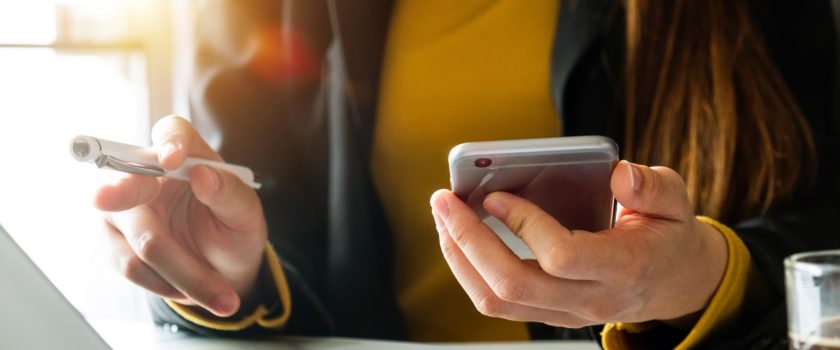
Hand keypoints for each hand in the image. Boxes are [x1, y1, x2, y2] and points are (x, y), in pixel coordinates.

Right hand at [95, 116, 267, 316]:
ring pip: (142, 240)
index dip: (169, 142)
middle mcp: (147, 176)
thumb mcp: (246, 215)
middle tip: (103, 198)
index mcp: (186, 155)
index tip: (171, 159)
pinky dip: (166, 284)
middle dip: (118, 193)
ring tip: (219, 293)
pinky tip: (186, 287)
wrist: (224, 273)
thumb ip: (229, 193)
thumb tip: (204, 175)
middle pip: (127, 181)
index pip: (172, 133)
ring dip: (183, 271)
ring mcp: (124, 210)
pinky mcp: (113, 244)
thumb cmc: (234, 232)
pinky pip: (132, 266)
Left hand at [430, 160, 727, 326]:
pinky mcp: (549, 313)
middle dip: (469, 240)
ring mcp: (566, 312)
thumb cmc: (668, 237)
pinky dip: (469, 269)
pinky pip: (498, 302)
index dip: (524, 225)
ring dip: (460, 257)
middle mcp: (590, 298)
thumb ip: (654, 186)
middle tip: (444, 201)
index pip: (561, 256)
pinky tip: (459, 236)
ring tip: (443, 216)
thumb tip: (621, 174)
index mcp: (623, 267)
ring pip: (497, 300)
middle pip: (514, 284)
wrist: (673, 285)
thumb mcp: (676, 203)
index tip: (495, 196)